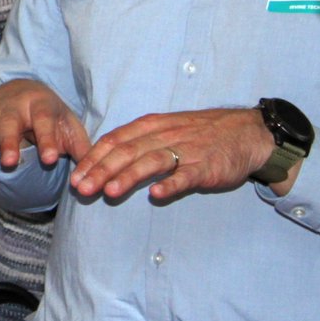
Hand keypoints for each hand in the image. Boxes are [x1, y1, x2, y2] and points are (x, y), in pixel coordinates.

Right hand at [0, 79, 89, 182]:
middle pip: (10, 123)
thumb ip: (82, 149)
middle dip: (8, 142)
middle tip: (10, 161)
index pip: (43, 121)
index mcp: (40, 105)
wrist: (22, 90)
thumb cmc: (51, 115)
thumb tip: (95, 176)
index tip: (51, 158)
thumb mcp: (69, 125)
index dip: (47, 139)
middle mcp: (13, 108)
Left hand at [69, 106, 278, 200]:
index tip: (75, 175)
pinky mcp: (205, 166)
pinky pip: (185, 175)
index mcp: (148, 126)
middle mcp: (162, 135)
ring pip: (150, 162)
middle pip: (125, 152)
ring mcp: (184, 150)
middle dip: (100, 170)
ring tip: (109, 192)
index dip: (92, 158)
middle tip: (81, 188)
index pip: (113, 140)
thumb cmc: (197, 133)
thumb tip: (106, 159)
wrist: (244, 133)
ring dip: (128, 177)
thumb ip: (137, 142)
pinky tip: (156, 194)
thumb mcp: (163, 129)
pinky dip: (170, 184)